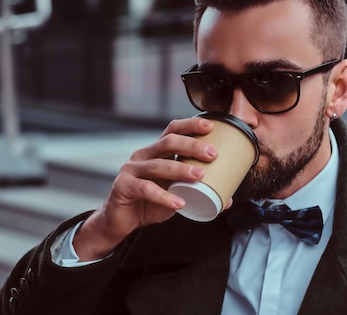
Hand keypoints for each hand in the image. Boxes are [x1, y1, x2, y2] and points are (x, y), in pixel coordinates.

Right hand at [73, 116, 218, 260]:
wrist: (120, 221)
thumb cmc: (148, 203)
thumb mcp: (174, 194)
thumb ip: (196, 192)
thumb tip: (227, 199)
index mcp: (155, 152)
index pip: (173, 131)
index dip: (190, 125)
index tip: (211, 127)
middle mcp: (143, 155)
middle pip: (167, 142)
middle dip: (192, 146)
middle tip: (212, 155)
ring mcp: (131, 170)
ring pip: (157, 165)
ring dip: (181, 170)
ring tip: (200, 176)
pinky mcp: (123, 186)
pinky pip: (145, 189)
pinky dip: (164, 196)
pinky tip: (179, 203)